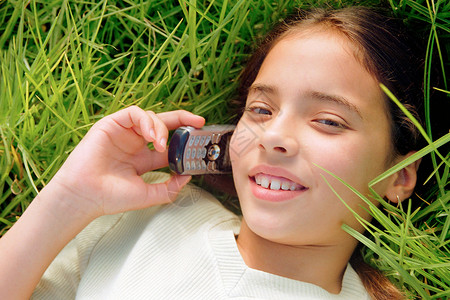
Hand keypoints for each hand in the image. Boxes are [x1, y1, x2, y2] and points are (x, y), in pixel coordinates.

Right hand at [49, 106, 204, 218]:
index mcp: (143, 159)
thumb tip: (189, 175)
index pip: (169, 144)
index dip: (185, 139)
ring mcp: (124, 133)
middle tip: (198, 121)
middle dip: (182, 119)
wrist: (85, 196)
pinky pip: (134, 113)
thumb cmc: (111, 198)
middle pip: (163, 124)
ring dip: (160, 127)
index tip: (200, 137)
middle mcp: (135, 144)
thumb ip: (170, 187)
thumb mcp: (148, 195)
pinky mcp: (111, 125)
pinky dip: (146, 120)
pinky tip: (150, 136)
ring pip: (150, 118)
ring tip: (160, 144)